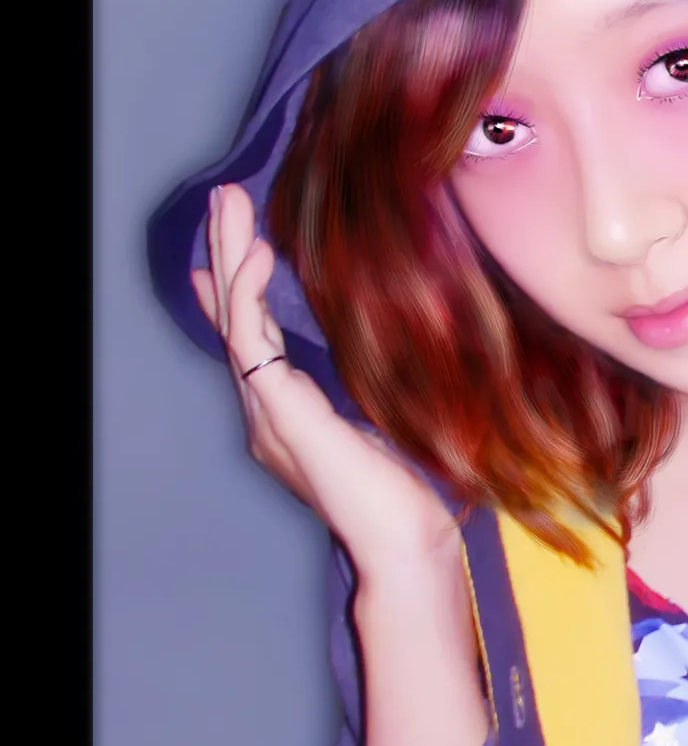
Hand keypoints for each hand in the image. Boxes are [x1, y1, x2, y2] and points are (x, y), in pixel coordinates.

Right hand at [192, 184, 460, 583]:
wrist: (404, 543)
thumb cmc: (408, 499)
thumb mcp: (384, 430)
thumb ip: (368, 399)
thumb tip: (382, 363)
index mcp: (290, 419)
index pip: (254, 344)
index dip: (238, 295)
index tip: (232, 253)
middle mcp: (268, 415)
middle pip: (236, 321)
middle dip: (227, 257)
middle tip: (222, 202)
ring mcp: (268, 415)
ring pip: (235, 321)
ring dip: (230, 256)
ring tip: (228, 203)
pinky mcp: (281, 414)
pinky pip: (251, 342)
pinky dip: (250, 294)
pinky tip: (260, 254)